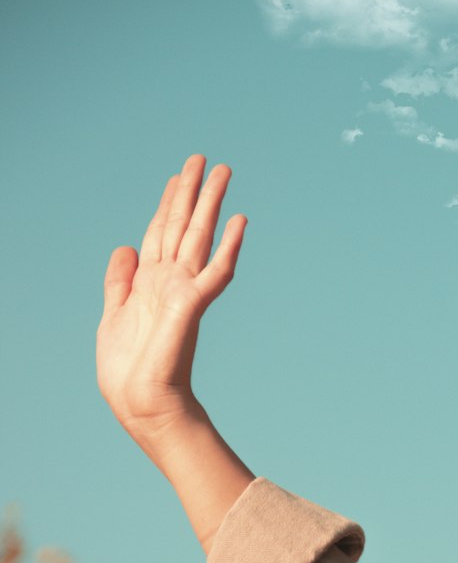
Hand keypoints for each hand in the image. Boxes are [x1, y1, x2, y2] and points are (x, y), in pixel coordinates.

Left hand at [96, 155, 246, 453]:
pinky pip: (215, 272)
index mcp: (149, 283)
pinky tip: (239, 221)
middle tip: (206, 159)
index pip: (159, 232)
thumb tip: (126, 246)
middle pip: (182, 226)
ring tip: (224, 173)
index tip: (178, 177)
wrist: (140, 402)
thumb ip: (120, 280)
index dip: (167, 203)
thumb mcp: (113, 314)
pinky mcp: (192, 305)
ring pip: (199, 237)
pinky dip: (229, 246)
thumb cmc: (128, 371)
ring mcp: (184, 291)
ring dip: (211, 204)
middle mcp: (169, 281)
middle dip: (193, 192)